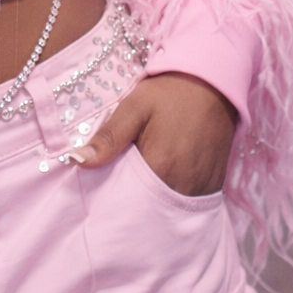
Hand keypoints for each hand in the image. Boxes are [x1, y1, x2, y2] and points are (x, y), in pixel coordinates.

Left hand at [69, 72, 237, 195]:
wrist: (213, 83)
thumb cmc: (169, 93)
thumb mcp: (134, 107)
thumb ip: (108, 137)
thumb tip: (78, 161)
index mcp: (159, 166)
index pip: (128, 201)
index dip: (113, 200)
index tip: (102, 194)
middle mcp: (183, 184)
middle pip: (150, 209)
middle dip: (134, 205)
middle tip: (120, 192)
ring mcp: (201, 187)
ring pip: (169, 209)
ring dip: (154, 204)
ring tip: (140, 192)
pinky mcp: (214, 185)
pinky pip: (189, 204)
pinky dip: (174, 200)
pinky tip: (162, 188)